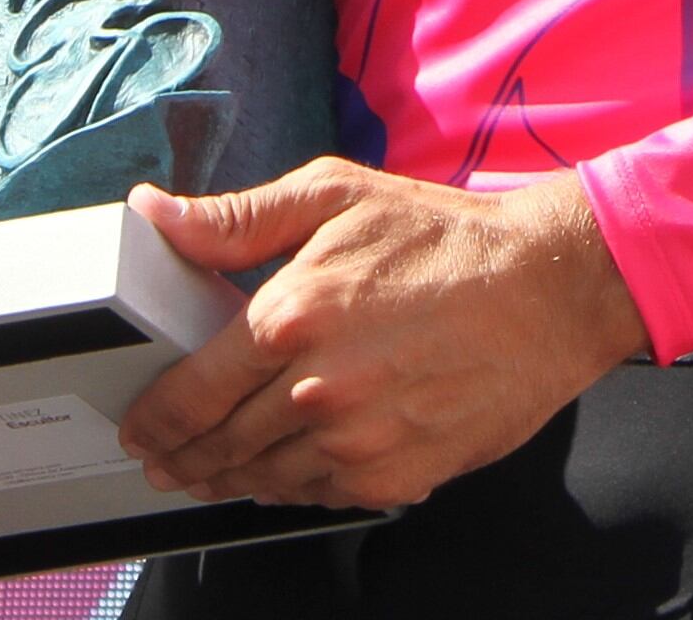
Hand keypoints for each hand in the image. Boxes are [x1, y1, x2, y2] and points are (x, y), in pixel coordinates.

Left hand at [116, 165, 647, 511]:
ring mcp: (356, 442)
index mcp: (289, 316)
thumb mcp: (337, 196)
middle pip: (218, 447)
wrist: (550, 289)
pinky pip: (319, 497)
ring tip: (219, 470)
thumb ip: (238, 218)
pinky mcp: (396, 477)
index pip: (188, 394)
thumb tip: (157, 215)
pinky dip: (295, 487)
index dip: (153, 420)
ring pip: (263, 480)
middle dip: (183, 458)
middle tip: (166, 460)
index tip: (142, 428)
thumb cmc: (445, 238)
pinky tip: (289, 469)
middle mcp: (315, 389)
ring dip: (232, 478)